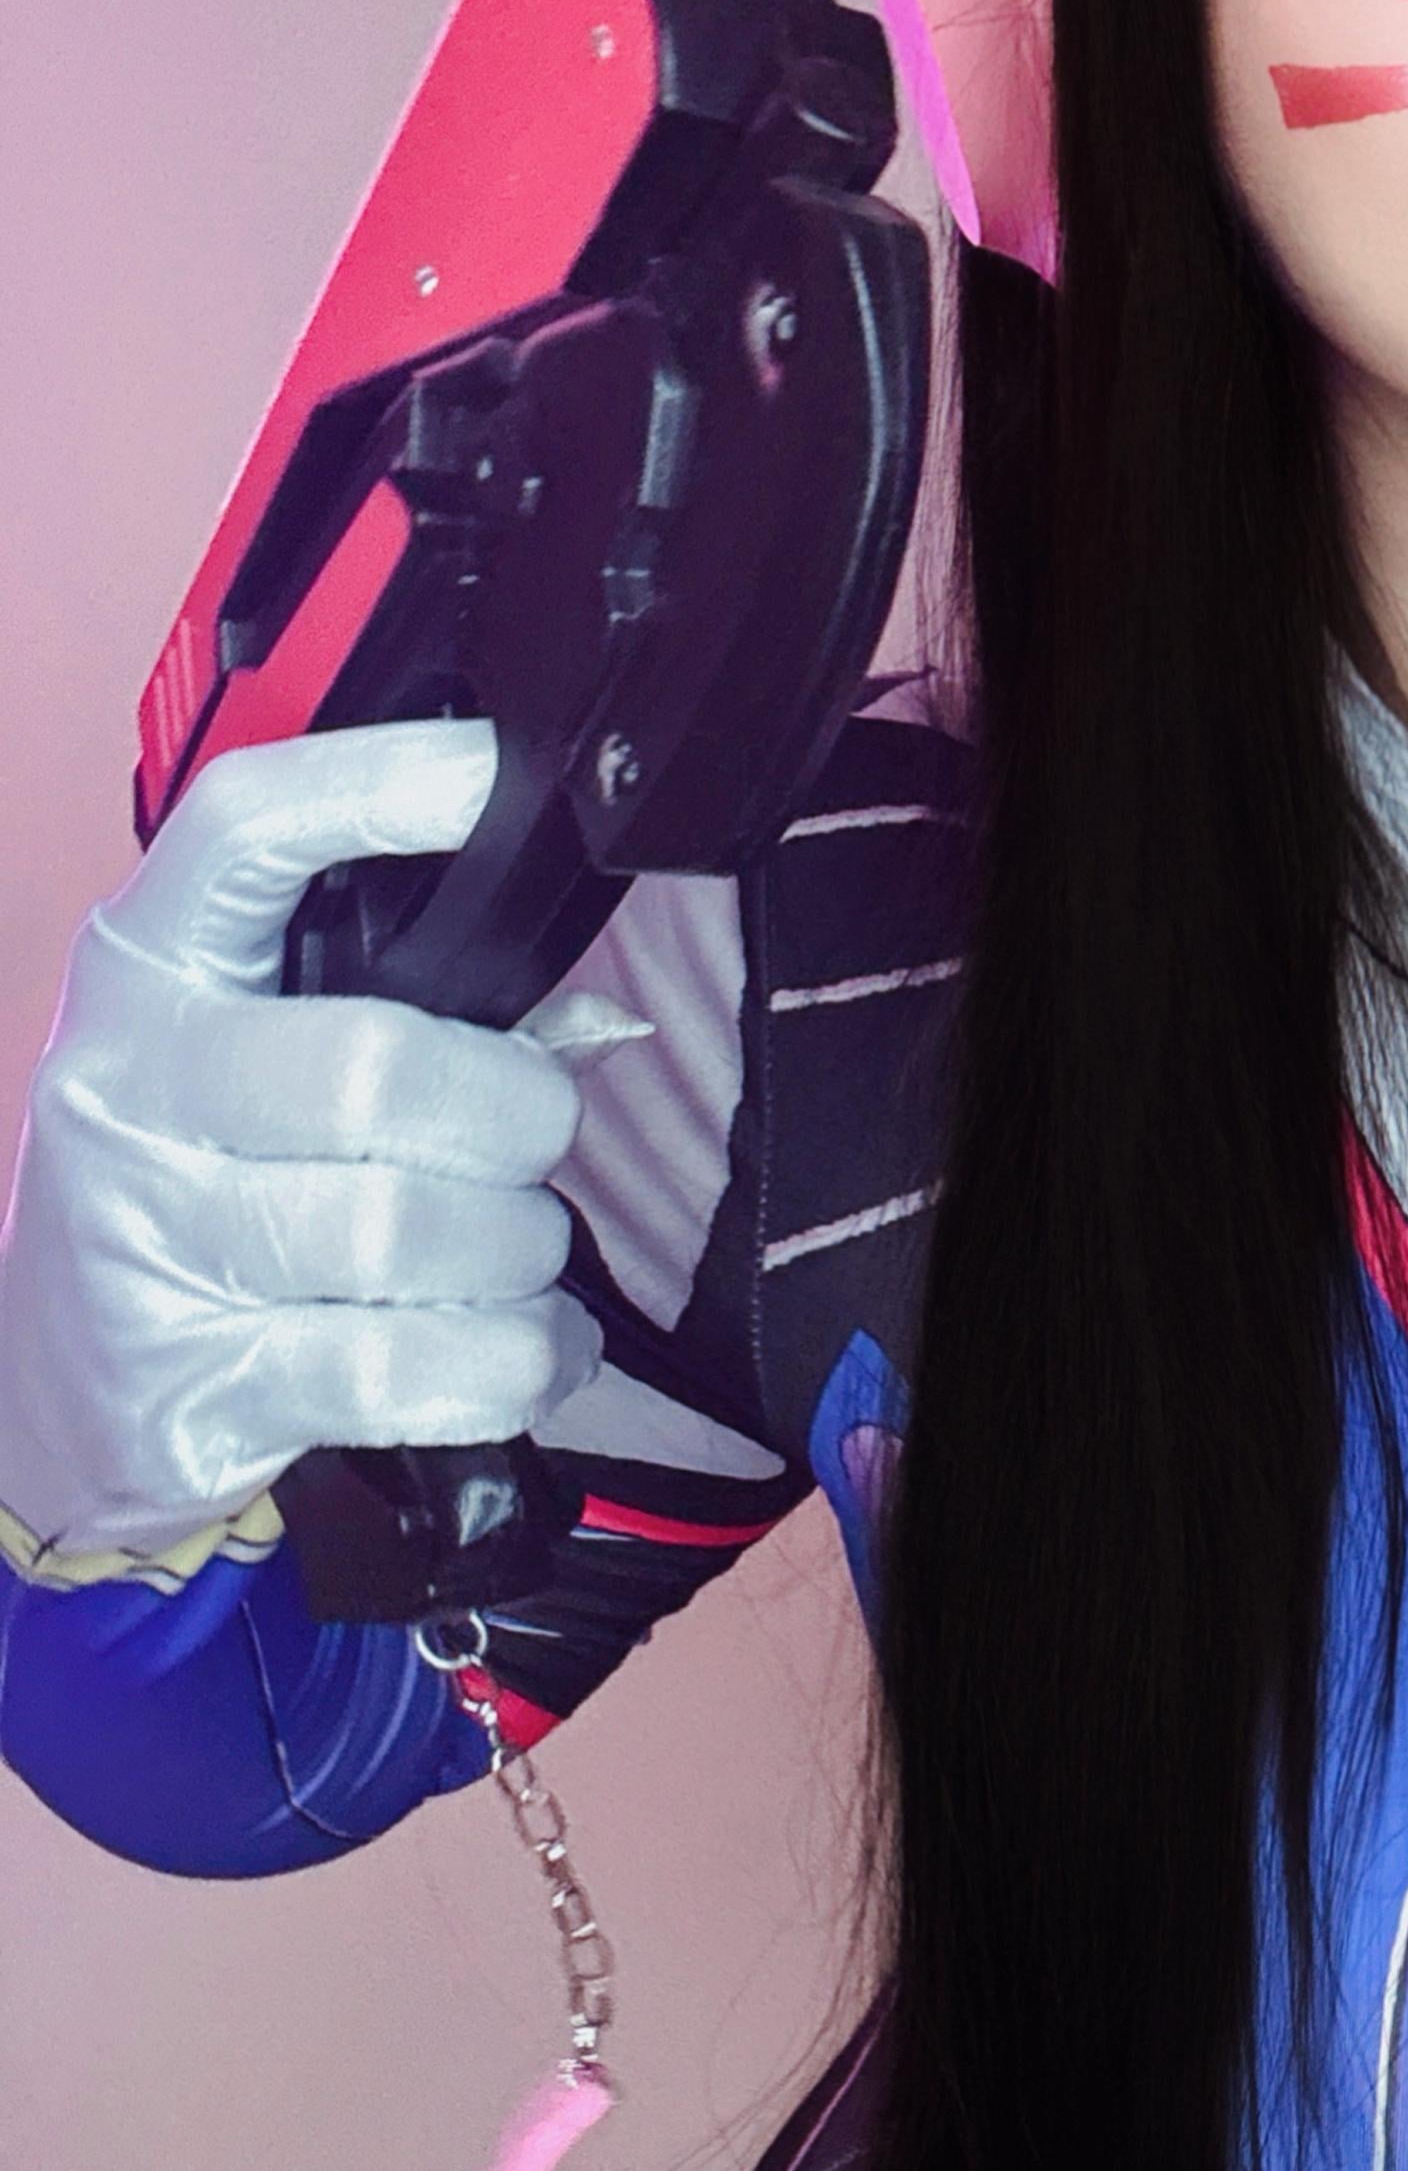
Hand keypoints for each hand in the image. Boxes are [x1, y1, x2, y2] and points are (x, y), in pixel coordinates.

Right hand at [0, 723, 626, 1564]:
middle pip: (380, 1068)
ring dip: (519, 1252)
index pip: (243, 833)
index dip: (373, 785)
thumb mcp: (232, 1066)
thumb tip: (591, 1028)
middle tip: (525, 1138)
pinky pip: (425, 1369)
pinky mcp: (207, 1392)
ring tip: (507, 1254)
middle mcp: (133, 1098)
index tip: (484, 770)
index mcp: (146, 981)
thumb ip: (384, 1008)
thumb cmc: (187, 1197)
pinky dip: (518, 1358)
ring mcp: (157, 1249)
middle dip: (514, 1113)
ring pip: (417, 1230)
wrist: (50, 1400)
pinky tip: (515, 1343)